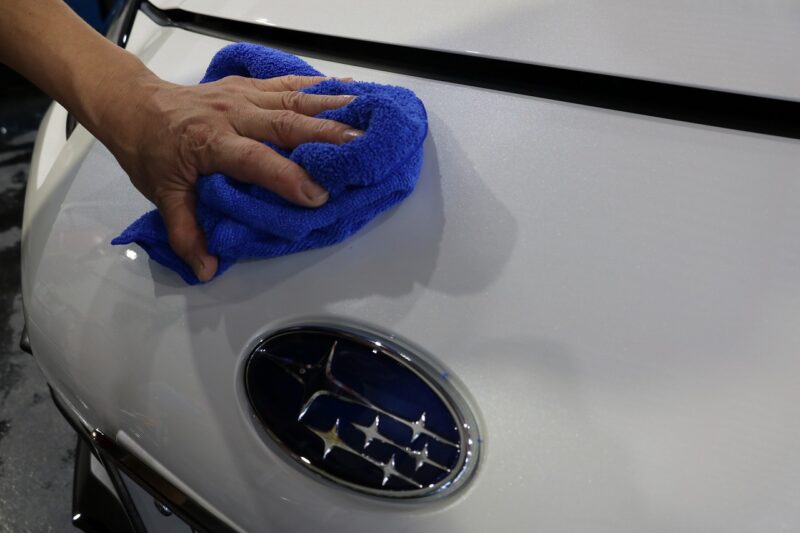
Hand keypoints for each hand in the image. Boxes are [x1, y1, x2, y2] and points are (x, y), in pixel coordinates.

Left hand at [102, 73, 359, 281]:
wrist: (135, 105)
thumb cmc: (150, 151)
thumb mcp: (162, 194)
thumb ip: (186, 233)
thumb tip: (206, 269)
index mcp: (211, 142)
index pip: (255, 160)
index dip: (287, 177)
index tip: (318, 196)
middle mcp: (232, 114)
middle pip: (285, 124)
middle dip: (327, 136)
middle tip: (363, 148)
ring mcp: (244, 96)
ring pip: (294, 100)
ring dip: (334, 108)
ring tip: (369, 117)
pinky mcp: (250, 87)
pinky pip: (289, 84)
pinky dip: (321, 88)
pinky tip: (351, 91)